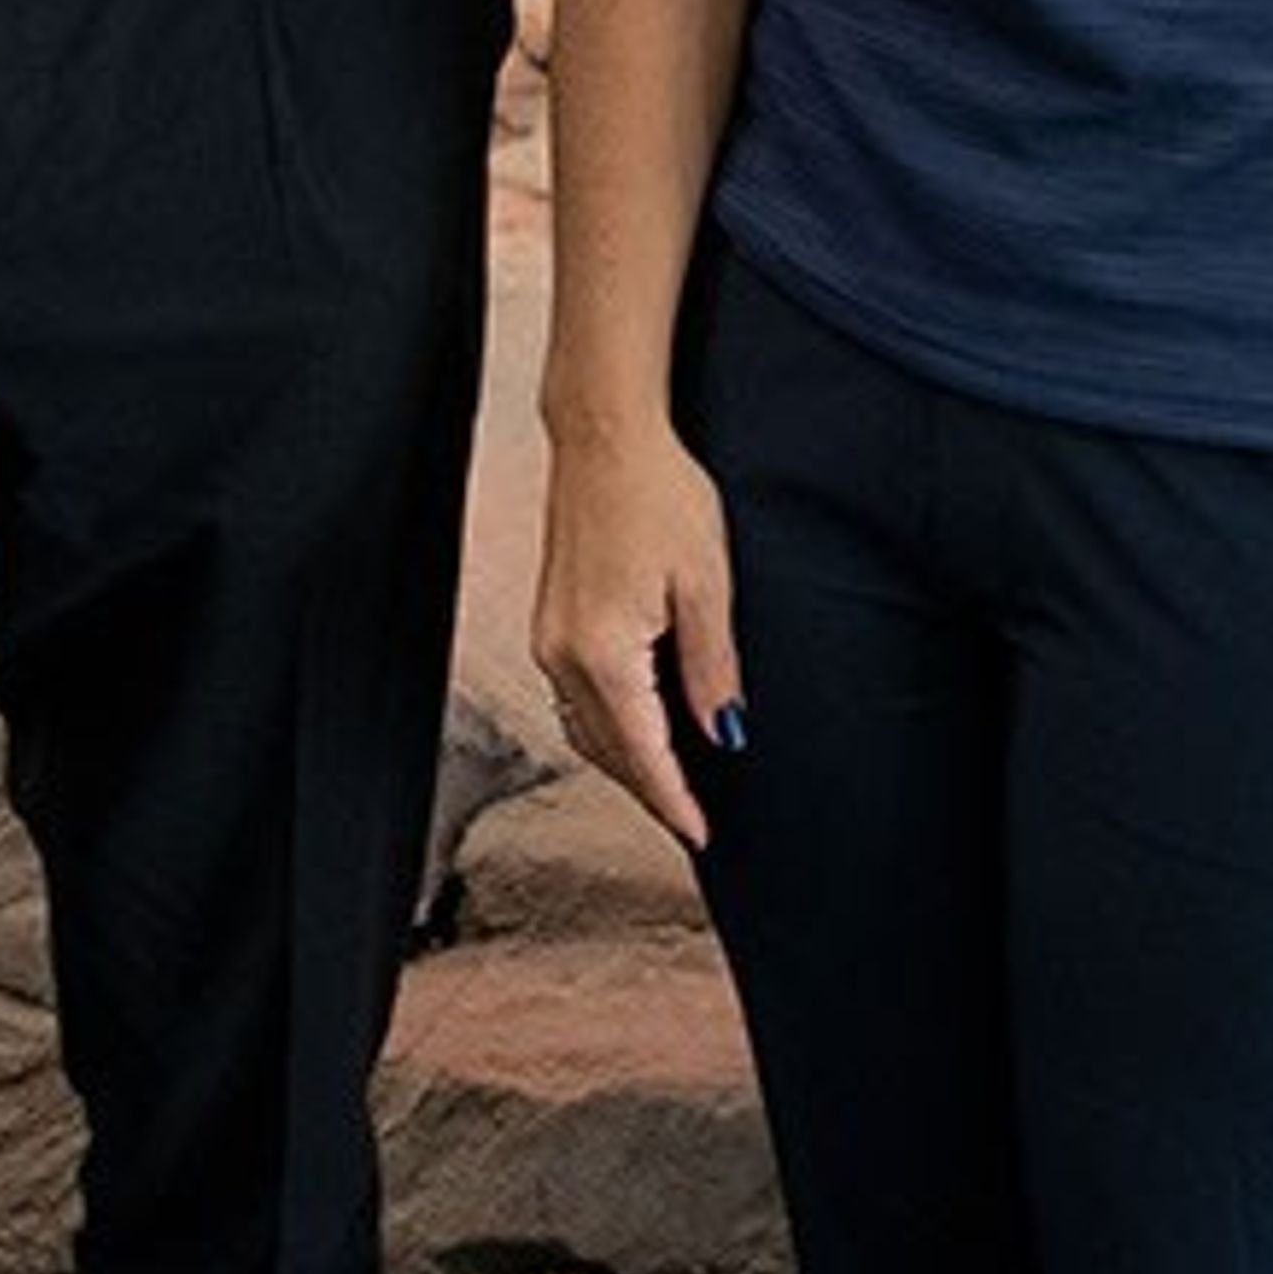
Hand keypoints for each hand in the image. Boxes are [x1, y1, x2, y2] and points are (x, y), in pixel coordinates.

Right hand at [529, 413, 749, 850]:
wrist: (606, 438)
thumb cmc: (660, 495)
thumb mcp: (707, 584)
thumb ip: (712, 668)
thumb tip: (722, 734)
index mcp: (604, 653)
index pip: (643, 753)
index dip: (673, 801)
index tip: (701, 834)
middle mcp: (564, 655)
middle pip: (608, 751)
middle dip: (651, 790)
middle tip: (694, 819)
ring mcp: (550, 639)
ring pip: (586, 729)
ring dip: (627, 762)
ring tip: (672, 784)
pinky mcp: (551, 622)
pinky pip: (575, 699)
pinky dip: (608, 727)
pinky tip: (640, 726)